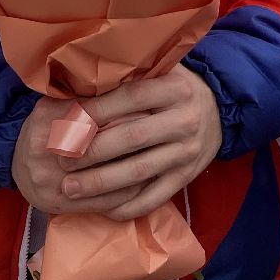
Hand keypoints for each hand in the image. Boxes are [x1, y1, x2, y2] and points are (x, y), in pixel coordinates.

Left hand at [11, 66, 222, 221]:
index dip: (96, 110)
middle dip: (91, 151)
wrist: (219, 109)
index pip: (131, 98)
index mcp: (174, 88)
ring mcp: (186, 152)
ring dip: (100, 183)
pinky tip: (101, 208)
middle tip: (60, 158)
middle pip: (131, 138)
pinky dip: (126, 206)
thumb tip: (77, 82)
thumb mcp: (160, 71)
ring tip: (69, 188)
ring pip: (139, 172)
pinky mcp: (186, 177)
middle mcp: (184, 120)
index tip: (65, 121)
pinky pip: (153, 197)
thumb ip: (127, 76)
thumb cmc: (174, 88)